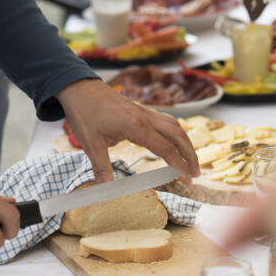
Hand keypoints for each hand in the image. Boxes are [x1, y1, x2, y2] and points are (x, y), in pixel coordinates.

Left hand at [55, 78, 199, 183]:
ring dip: (185, 143)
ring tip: (190, 160)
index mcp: (136, 126)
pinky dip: (174, 133)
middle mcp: (145, 117)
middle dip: (190, 155)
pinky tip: (171, 142)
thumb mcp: (90, 142)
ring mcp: (144, 111)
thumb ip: (101, 166)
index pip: (165, 149)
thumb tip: (105, 189)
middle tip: (196, 174)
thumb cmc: (84, 112)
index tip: (186, 180)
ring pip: (174, 126)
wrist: (79, 87)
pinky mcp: (139, 110)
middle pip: (178, 135)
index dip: (178, 166)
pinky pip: (164, 121)